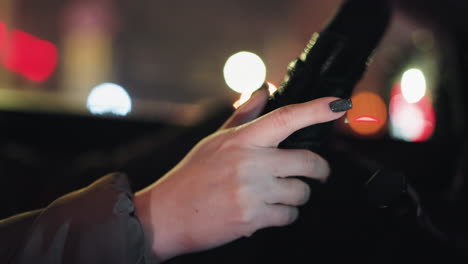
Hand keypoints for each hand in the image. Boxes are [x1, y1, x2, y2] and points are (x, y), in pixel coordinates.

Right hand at [134, 88, 347, 260]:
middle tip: (318, 172)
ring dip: (298, 195)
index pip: (286, 118)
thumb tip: (263, 92)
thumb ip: (244, 115)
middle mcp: (250, 163)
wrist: (169, 214)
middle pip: (307, 161)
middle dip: (320, 170)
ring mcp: (252, 192)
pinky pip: (289, 216)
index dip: (317, 110)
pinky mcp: (253, 218)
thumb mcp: (215, 141)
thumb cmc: (192, 176)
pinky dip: (286, 215)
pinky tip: (270, 211)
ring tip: (280, 195)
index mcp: (241, 140)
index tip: (338, 106)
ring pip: (301, 192)